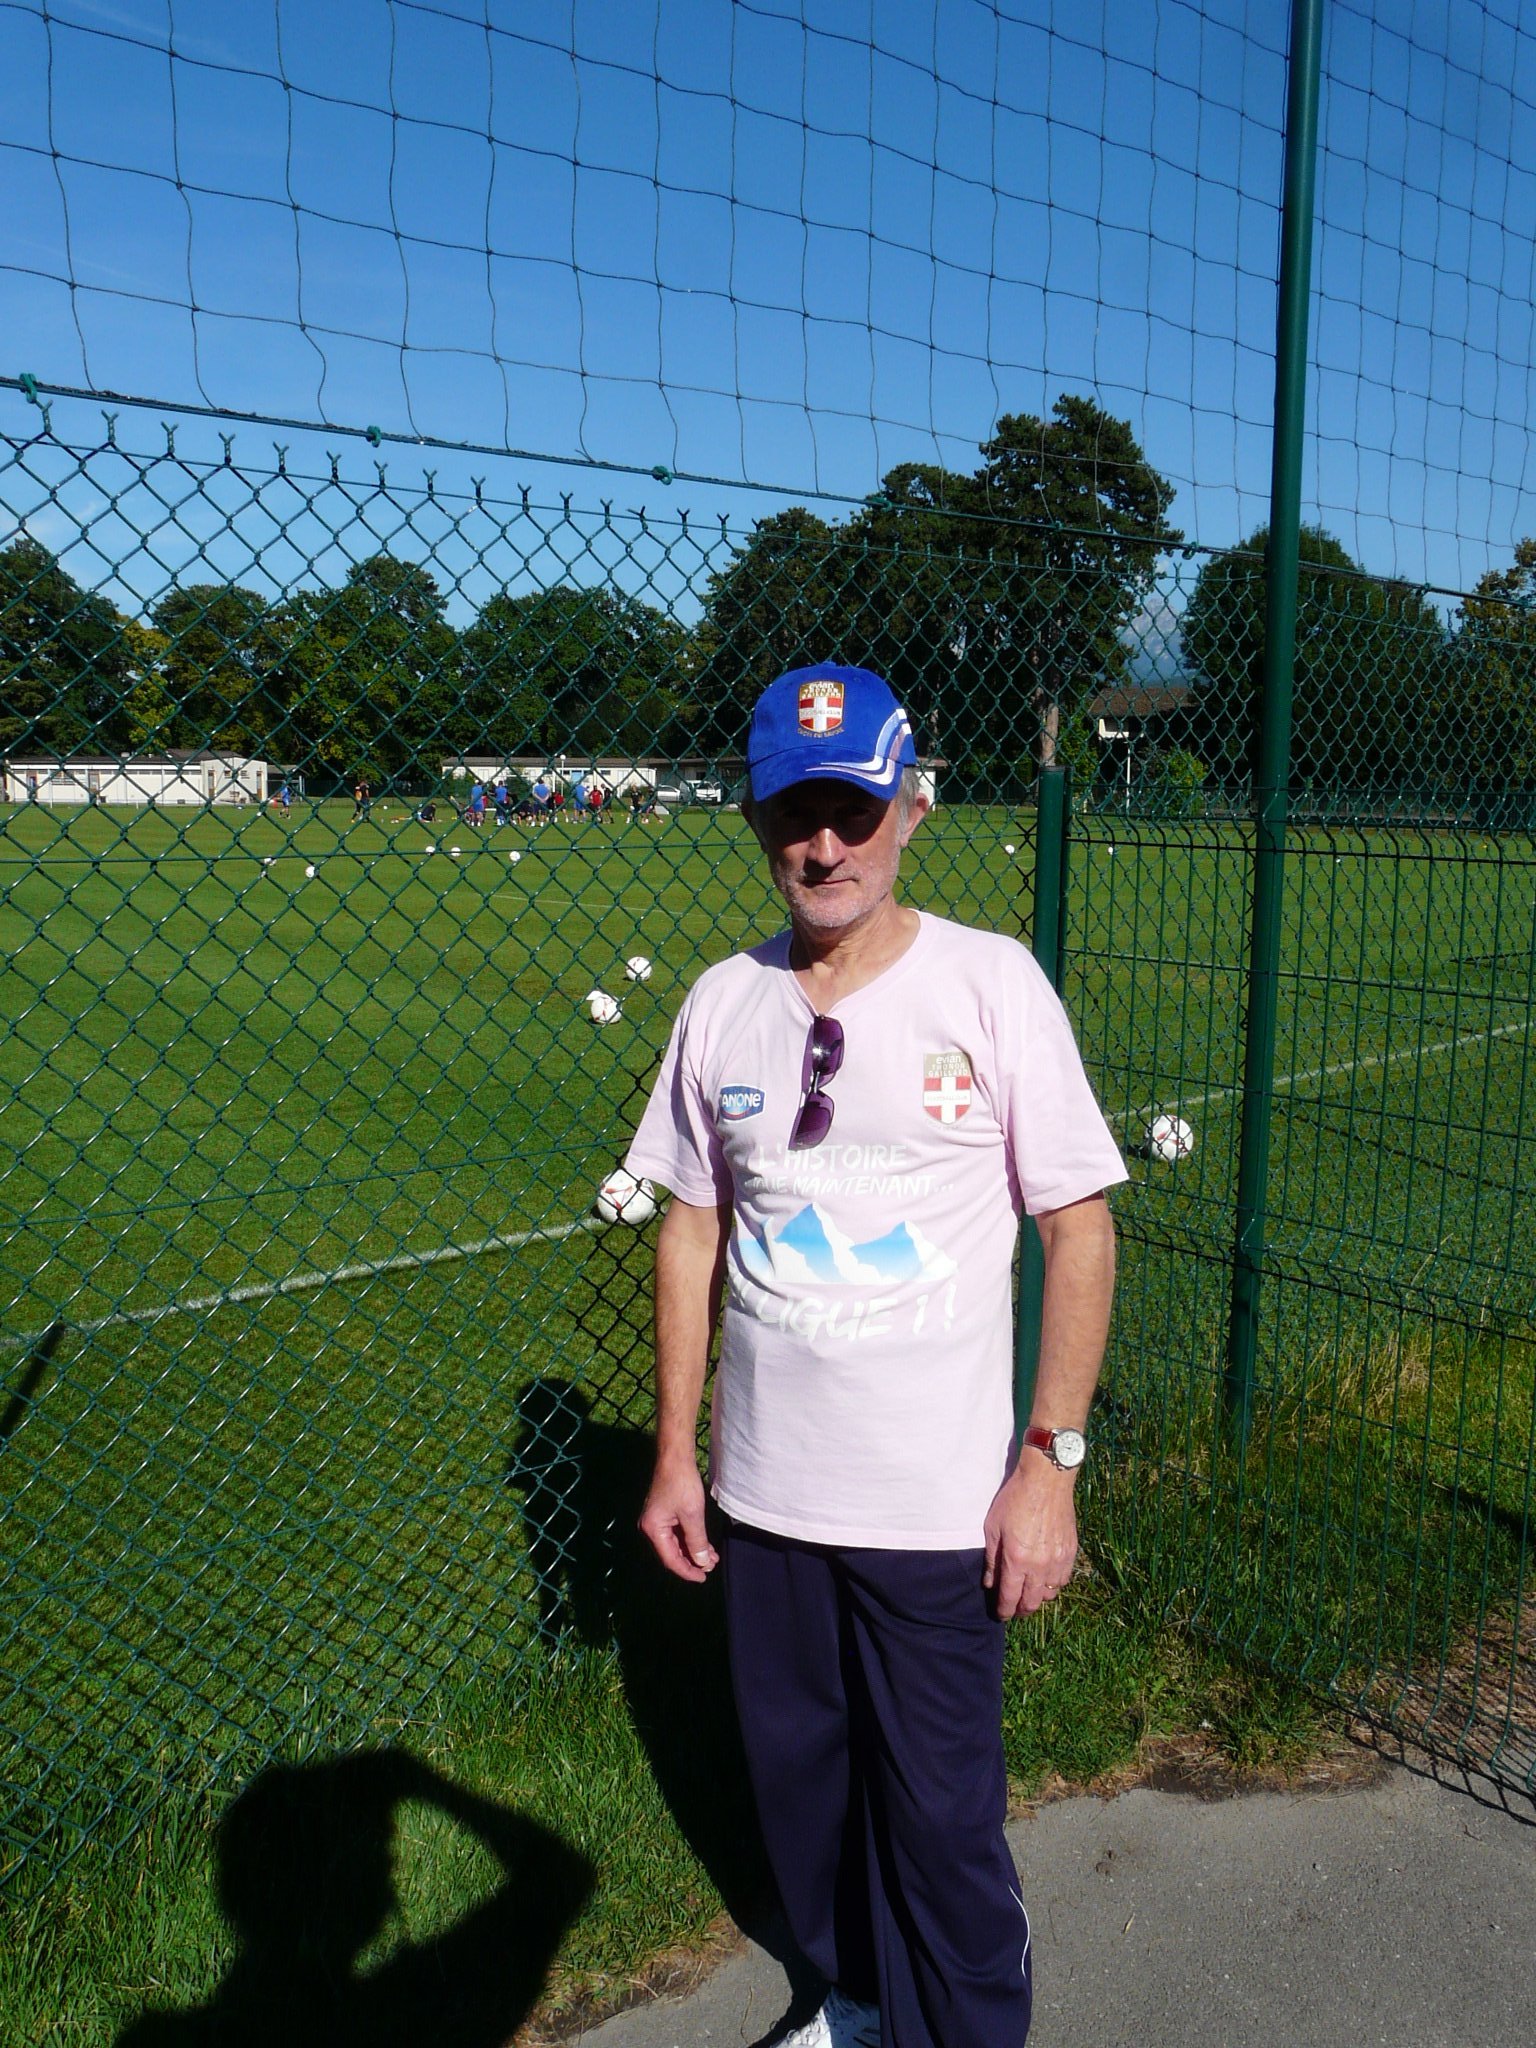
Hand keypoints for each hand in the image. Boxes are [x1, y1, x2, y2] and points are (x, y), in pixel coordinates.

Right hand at [637, 1457, 718, 1582]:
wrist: (675, 1458)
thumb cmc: (682, 1484)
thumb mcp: (692, 1515)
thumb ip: (697, 1541)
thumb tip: (702, 1563)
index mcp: (653, 1530)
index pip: (670, 1559)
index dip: (687, 1571)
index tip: (703, 1577)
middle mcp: (651, 1528)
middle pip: (672, 1553)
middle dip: (692, 1561)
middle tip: (711, 1566)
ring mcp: (657, 1521)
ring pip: (676, 1544)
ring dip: (694, 1551)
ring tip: (711, 1557)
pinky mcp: (664, 1514)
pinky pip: (677, 1533)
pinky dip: (690, 1540)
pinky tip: (705, 1545)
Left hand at [982, 1458, 1078, 1618]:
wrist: (1047, 1480)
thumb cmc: (1014, 1499)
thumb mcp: (993, 1527)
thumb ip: (992, 1560)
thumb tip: (990, 1584)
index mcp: (1017, 1560)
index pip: (1010, 1597)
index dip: (1004, 1610)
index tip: (1001, 1615)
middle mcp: (1040, 1566)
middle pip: (1032, 1602)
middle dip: (1021, 1610)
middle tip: (1014, 1609)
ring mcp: (1058, 1560)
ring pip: (1050, 1594)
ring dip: (1038, 1597)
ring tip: (1029, 1592)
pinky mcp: (1071, 1552)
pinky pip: (1063, 1579)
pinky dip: (1053, 1584)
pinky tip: (1045, 1578)